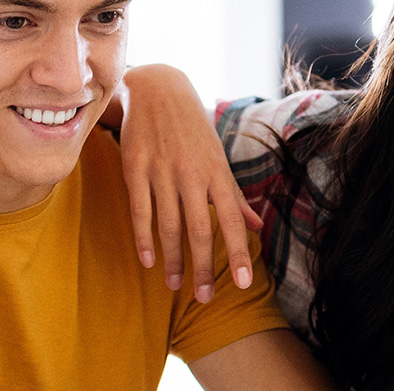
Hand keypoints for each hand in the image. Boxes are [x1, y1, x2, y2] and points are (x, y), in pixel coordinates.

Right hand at [117, 64, 264, 302]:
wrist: (157, 89)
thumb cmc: (192, 129)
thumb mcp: (217, 158)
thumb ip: (234, 197)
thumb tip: (258, 228)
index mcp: (217, 173)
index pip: (232, 220)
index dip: (240, 253)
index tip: (244, 283)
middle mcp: (192, 174)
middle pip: (201, 230)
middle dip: (204, 267)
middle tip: (203, 298)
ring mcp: (162, 172)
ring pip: (169, 225)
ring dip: (173, 259)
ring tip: (175, 285)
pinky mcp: (135, 168)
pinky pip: (140, 210)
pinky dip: (143, 238)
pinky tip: (148, 261)